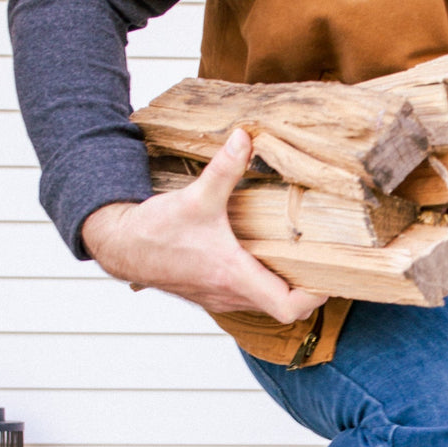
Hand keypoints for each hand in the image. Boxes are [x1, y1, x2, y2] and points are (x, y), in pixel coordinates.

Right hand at [81, 129, 327, 323]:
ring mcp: (224, 298)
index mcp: (235, 274)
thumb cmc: (156, 231)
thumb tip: (244, 137)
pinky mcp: (215, 294)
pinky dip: (265, 284)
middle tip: (320, 262)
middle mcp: (233, 294)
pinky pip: (251, 298)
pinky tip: (267, 259)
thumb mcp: (196, 197)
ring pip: (268, 304)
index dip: (314, 296)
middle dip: (307, 289)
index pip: (289, 307)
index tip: (326, 276)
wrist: (122, 247)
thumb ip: (224, 169)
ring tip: (299, 258)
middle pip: (286, 308)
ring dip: (285, 286)